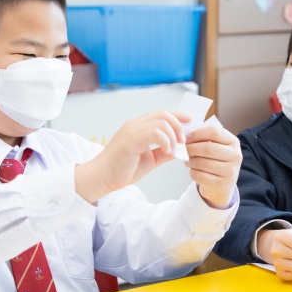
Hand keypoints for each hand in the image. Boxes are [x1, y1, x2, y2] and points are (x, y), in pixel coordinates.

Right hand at [75, 110, 189, 202]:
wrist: (102, 178)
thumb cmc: (122, 170)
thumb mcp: (149, 160)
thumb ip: (163, 152)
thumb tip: (179, 149)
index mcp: (138, 128)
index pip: (160, 114)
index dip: (177, 115)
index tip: (189, 121)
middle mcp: (134, 125)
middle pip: (163, 114)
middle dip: (178, 126)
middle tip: (183, 142)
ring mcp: (132, 130)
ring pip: (161, 122)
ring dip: (173, 136)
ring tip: (173, 151)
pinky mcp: (131, 138)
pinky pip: (155, 132)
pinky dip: (166, 141)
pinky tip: (166, 152)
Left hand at [185, 126, 241, 208]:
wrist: (223, 184)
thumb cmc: (216, 161)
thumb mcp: (217, 146)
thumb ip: (205, 139)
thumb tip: (186, 138)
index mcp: (234, 142)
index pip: (214, 132)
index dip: (197, 134)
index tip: (187, 139)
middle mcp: (235, 156)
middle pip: (207, 148)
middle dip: (191, 148)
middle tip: (184, 151)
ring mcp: (230, 171)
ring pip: (202, 162)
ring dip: (190, 161)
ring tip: (188, 161)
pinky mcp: (222, 184)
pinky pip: (200, 176)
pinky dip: (192, 173)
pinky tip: (194, 171)